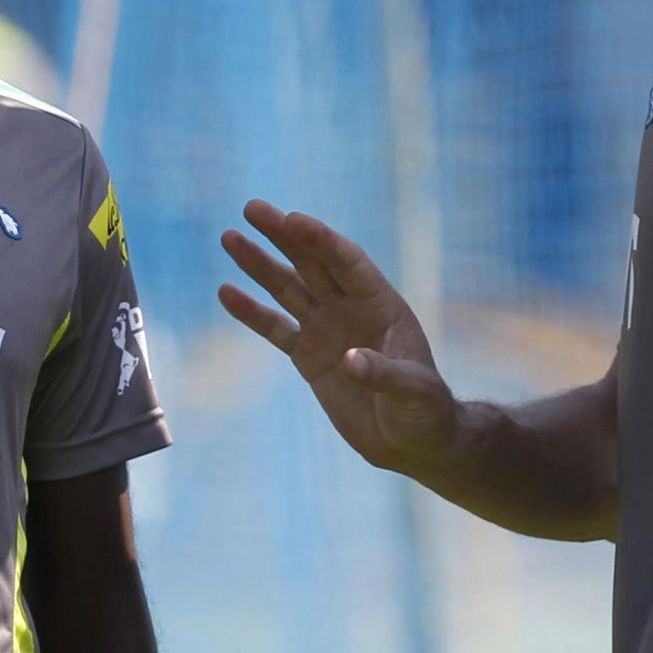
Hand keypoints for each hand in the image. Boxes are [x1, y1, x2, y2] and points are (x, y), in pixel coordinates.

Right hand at [218, 199, 457, 472]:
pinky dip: (251, 312)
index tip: (292, 219)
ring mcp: (327, 329)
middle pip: (312, 262)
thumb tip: (350, 360)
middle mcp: (350, 308)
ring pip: (288, 288)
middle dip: (283, 235)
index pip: (347, 262)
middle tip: (253, 208)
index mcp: (381, 304)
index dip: (321, 240)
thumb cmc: (425, 412)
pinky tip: (226, 292)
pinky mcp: (307, 356)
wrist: (411, 443)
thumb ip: (384, 374)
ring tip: (230, 237)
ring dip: (259, 264)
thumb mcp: (415, 392)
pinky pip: (275, 328)